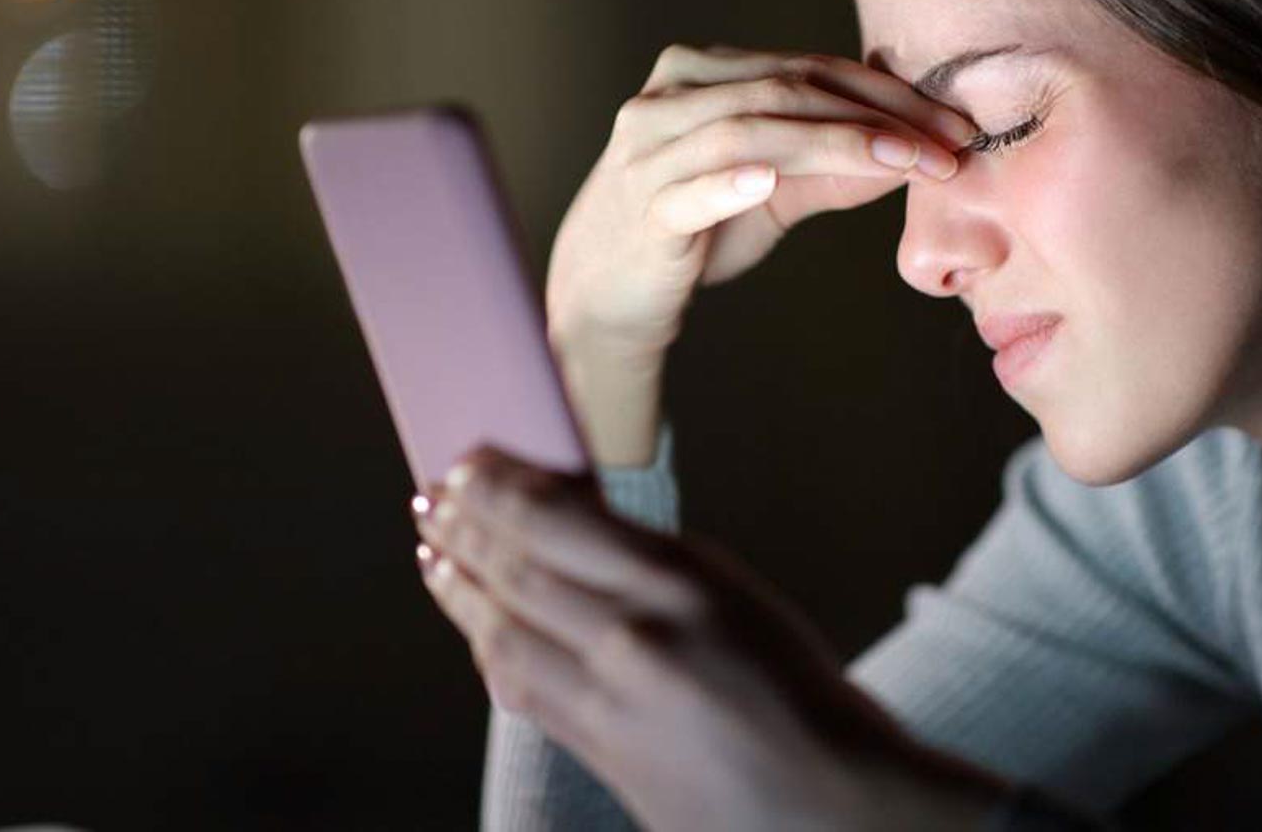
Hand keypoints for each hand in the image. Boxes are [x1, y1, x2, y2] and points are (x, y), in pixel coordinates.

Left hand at [409, 445, 1009, 829]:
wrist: (830, 802)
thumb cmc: (797, 691)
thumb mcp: (733, 594)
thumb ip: (649, 561)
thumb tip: (568, 523)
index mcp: (680, 584)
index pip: (555, 521)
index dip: (494, 489)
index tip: (466, 463)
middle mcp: (636, 642)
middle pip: (516, 574)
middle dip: (462, 530)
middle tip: (431, 498)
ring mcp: (611, 705)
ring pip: (503, 635)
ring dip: (458, 589)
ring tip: (434, 553)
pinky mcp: (599, 756)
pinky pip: (522, 691)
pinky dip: (488, 648)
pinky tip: (476, 626)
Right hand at [545, 44, 976, 361]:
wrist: (606, 294)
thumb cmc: (692, 232)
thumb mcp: (773, 190)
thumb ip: (834, 166)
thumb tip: (918, 155)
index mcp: (700, 73)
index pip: (809, 68)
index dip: (887, 93)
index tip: (953, 124)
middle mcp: (668, 98)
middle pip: (786, 90)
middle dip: (876, 117)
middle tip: (944, 148)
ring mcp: (647, 152)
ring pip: (748, 129)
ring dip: (832, 143)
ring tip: (896, 162)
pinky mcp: (639, 210)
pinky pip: (685, 190)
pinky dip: (727, 182)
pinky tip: (767, 179)